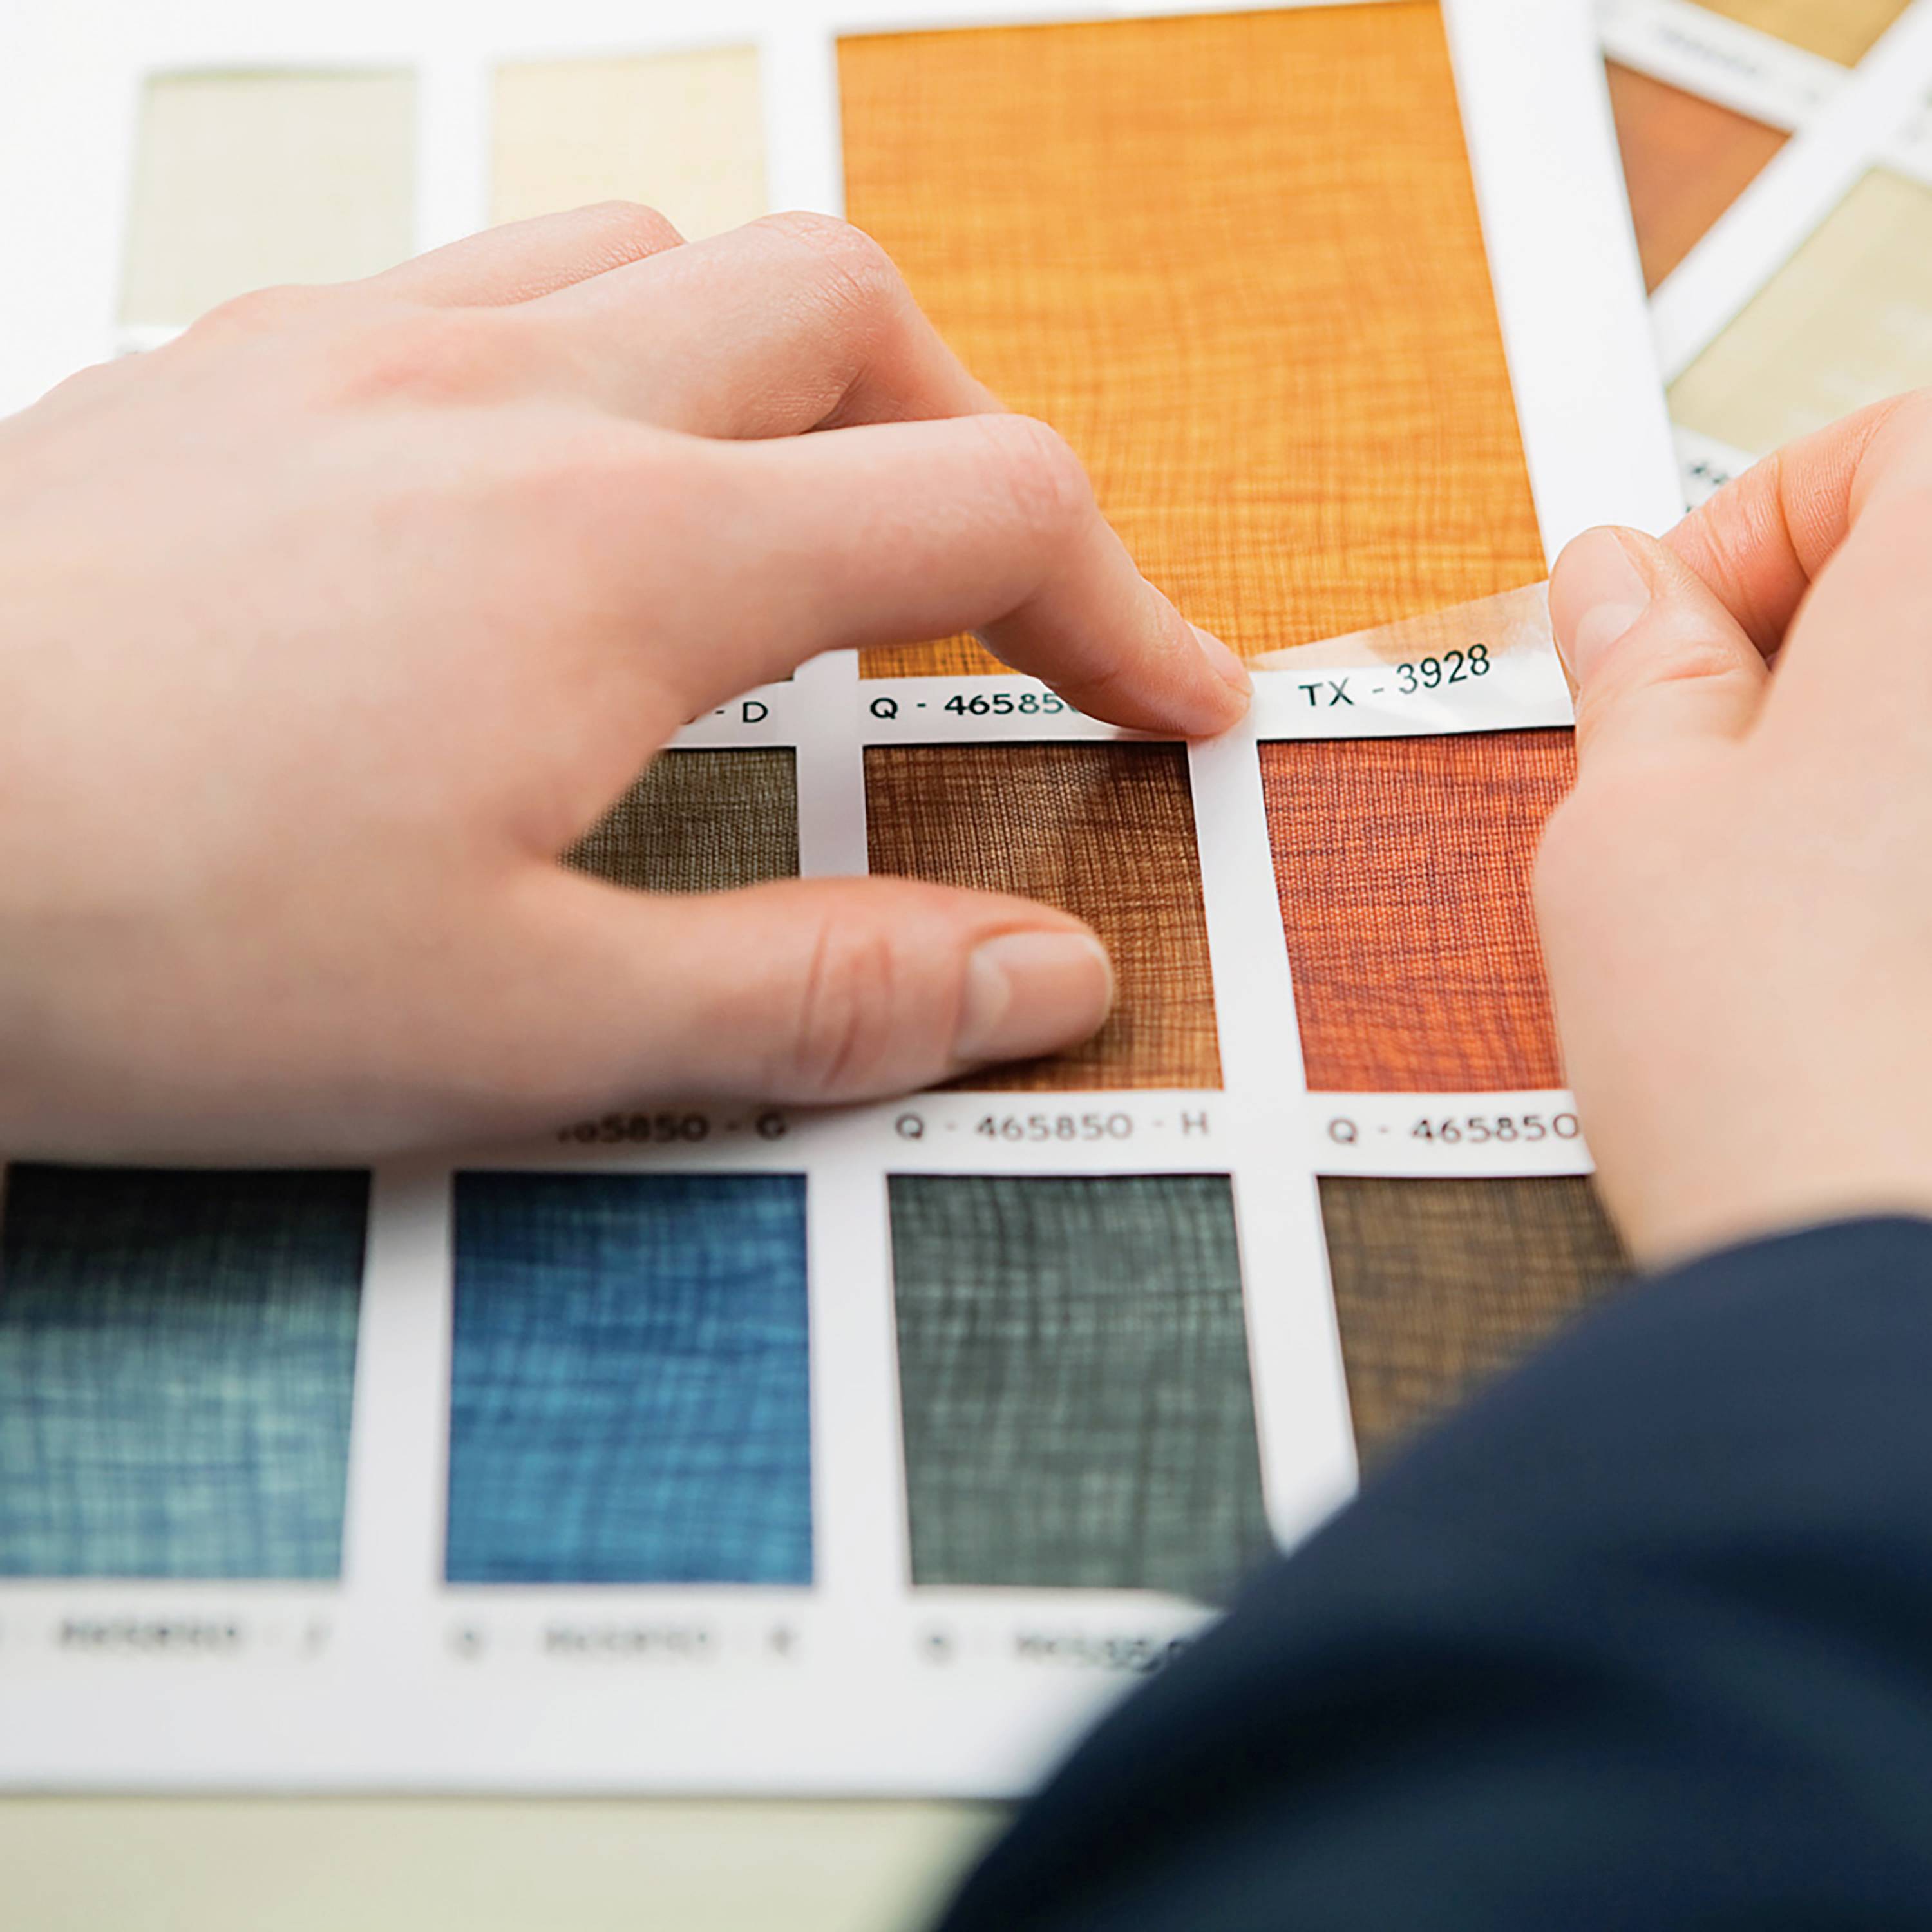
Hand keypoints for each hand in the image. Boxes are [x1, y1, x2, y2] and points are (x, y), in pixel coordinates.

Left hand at [0, 204, 1248, 1157]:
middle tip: (989, 600)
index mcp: (619, 555)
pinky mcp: (236, 370)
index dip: (1124, 606)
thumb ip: (817, 995)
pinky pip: (480, 282)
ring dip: (786, 369)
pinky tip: (548, 488)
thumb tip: (1037, 976)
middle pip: (853, 305)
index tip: (1172, 703)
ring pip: (666, 251)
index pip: (983, 510)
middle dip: (974, 442)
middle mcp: (507, 402)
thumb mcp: (523, 1030)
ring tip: (790, 522)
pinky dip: (592, 355)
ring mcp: (358, 358)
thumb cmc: (132, 944)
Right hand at [1540, 391, 1931, 1264]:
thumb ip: (1635, 675)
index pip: (1892, 442)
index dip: (1752, 523)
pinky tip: (1864, 942)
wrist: (1896, 1296)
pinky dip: (1906, 851)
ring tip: (1781, 868)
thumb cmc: (1778, 1059)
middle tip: (1703, 748)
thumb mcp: (1629, 829)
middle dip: (1819, 638)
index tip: (1660, 629)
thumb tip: (1619, 585)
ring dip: (1877, 752)